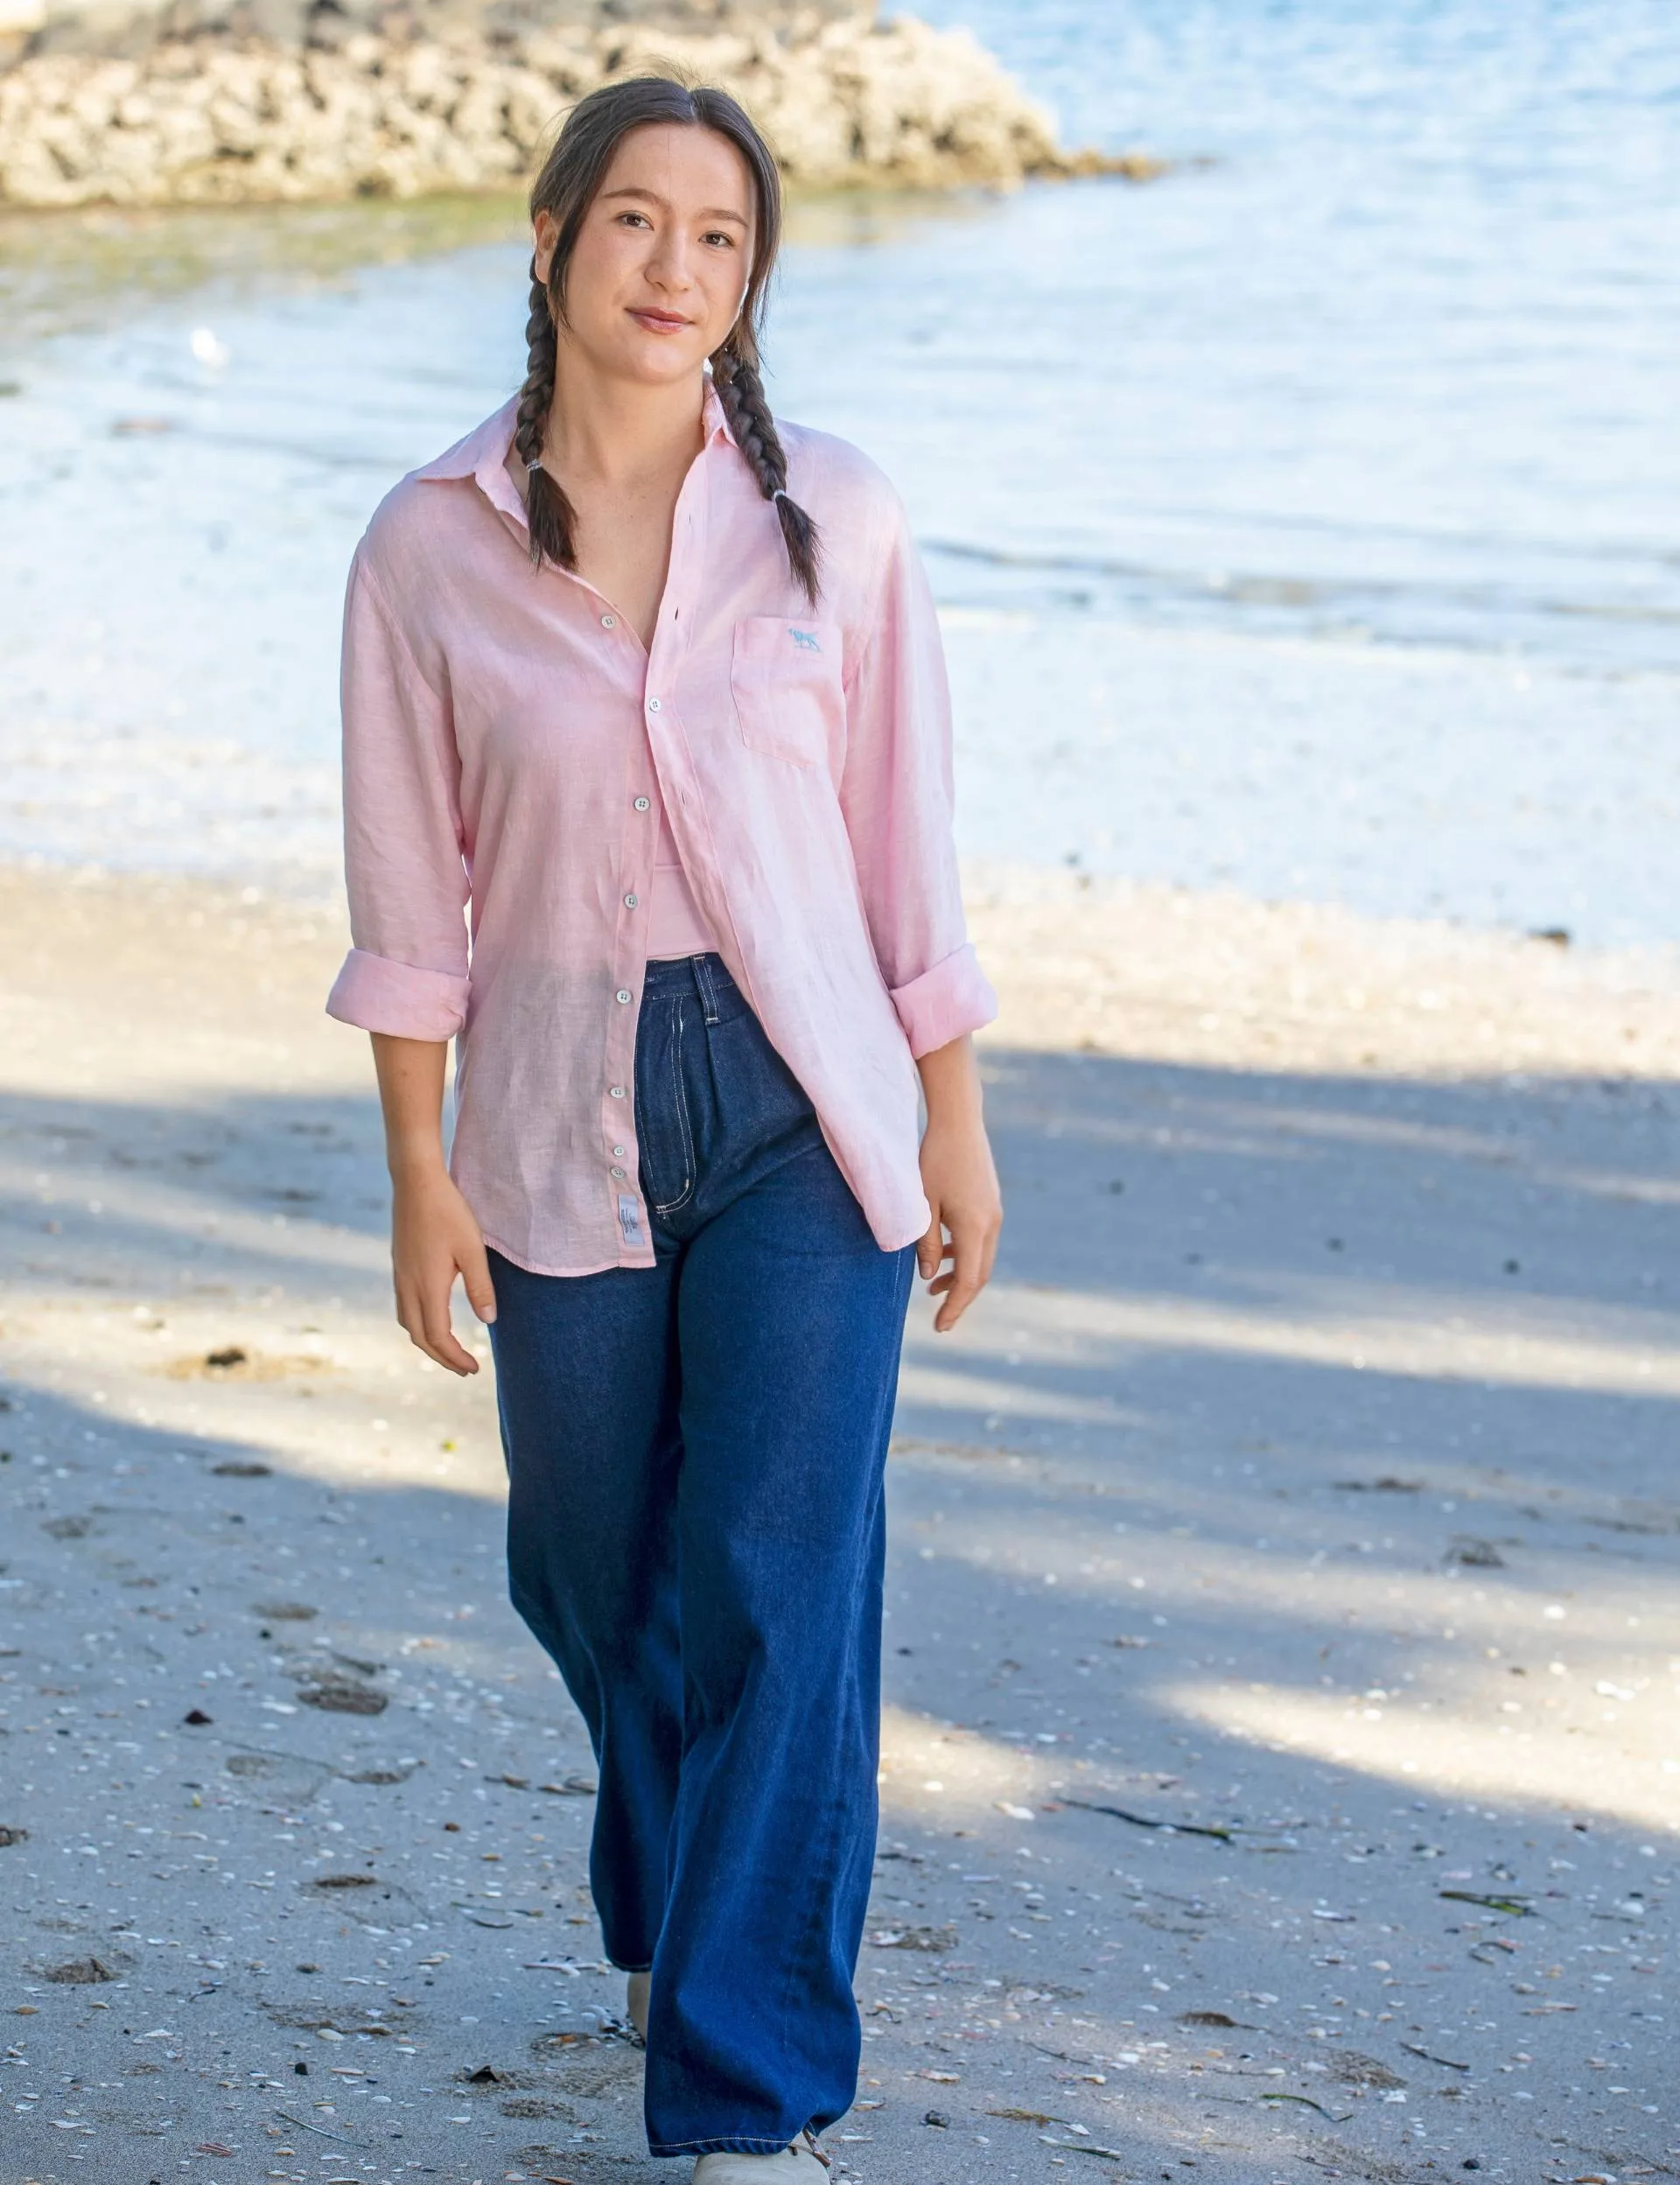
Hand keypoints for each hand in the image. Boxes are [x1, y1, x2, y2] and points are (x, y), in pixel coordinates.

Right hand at [390, 1162, 495, 1374]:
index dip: (455, 1357)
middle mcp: (408, 1286)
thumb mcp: (473, 1249)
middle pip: (420, 1337)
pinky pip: (404, 1307)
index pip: (438, 1336)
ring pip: (408, 1323)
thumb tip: (489, 1320)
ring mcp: (400, 1276)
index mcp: (427, 1286)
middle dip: (442, 1358)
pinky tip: (433, 1319)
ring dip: (428, 1343)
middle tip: (464, 1369)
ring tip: (449, 1351)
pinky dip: (419, 1324)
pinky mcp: (399, 1266)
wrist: (415, 1182)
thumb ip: (481, 1286)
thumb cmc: (448, 1212)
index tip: (474, 1369)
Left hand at [916, 1105, 1001, 1333]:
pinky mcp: (990, 1203)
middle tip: (939, 1317)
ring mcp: (994, 1213)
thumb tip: (929, 1276)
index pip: (969, 1281)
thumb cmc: (935, 1160)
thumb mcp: (923, 1204)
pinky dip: (964, 1255)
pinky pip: (981, 1239)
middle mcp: (992, 1224)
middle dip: (960, 1298)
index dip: (955, 1307)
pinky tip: (943, 1254)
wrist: (959, 1122)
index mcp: (975, 1227)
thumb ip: (926, 1243)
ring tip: (932, 1286)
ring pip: (981, 1257)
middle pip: (980, 1274)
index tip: (940, 1327)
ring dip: (960, 1276)